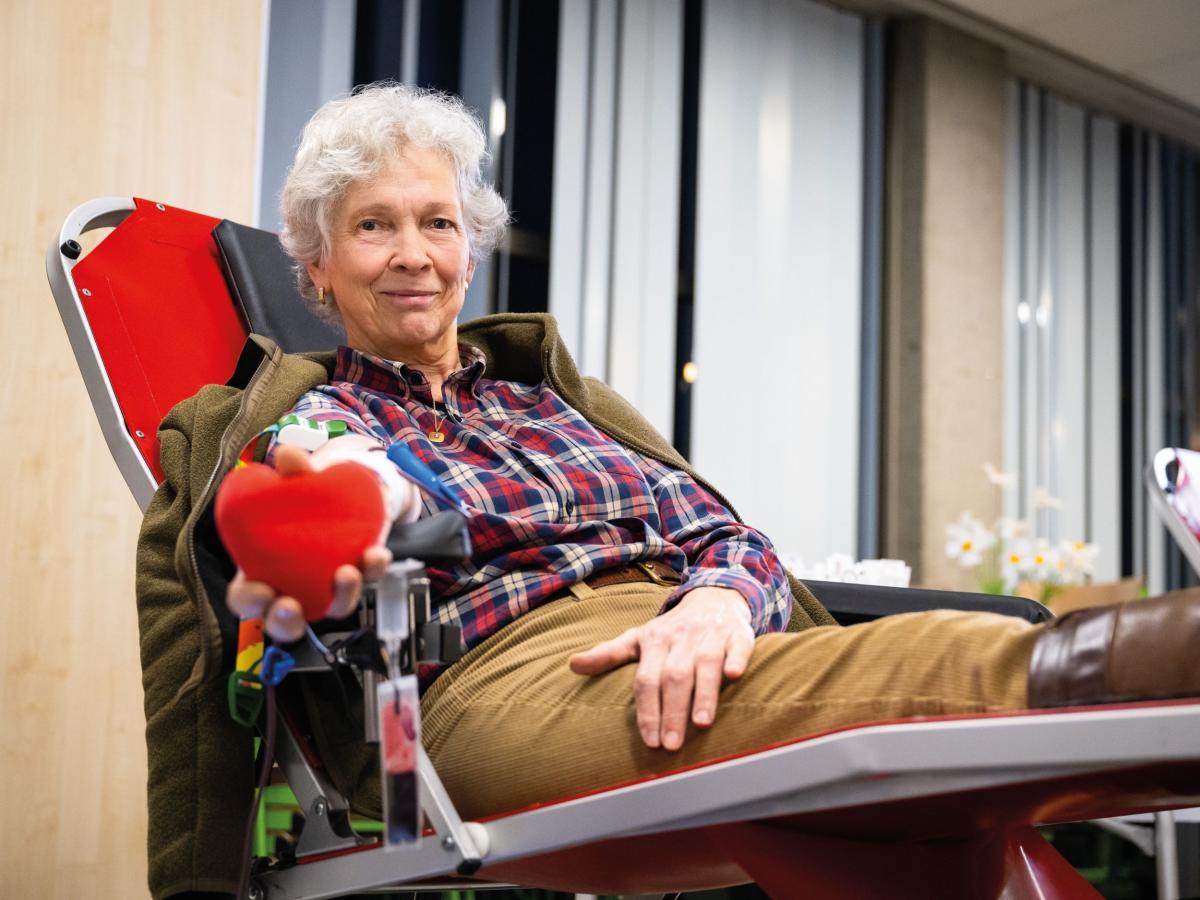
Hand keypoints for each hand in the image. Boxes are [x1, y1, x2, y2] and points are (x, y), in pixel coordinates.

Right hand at [225, 443, 393, 641]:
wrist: (339, 497)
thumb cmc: (300, 501)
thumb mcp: (293, 484)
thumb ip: (291, 472)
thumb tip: (290, 457)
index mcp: (261, 572)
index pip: (245, 599)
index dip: (249, 602)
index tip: (260, 591)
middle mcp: (293, 588)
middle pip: (284, 622)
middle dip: (286, 621)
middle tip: (292, 607)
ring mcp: (327, 588)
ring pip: (332, 609)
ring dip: (341, 597)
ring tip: (346, 573)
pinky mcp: (358, 577)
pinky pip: (367, 581)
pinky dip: (373, 569)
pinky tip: (376, 553)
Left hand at [568, 585, 755, 750]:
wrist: (714, 597)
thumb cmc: (673, 629)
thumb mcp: (639, 638)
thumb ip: (609, 654)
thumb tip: (572, 664)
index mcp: (654, 641)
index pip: (646, 679)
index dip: (647, 710)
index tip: (649, 741)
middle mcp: (681, 638)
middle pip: (674, 677)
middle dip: (672, 711)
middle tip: (671, 744)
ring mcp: (711, 635)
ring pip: (706, 663)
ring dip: (704, 693)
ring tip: (701, 723)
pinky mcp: (738, 634)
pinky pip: (739, 646)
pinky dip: (736, 659)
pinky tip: (734, 675)